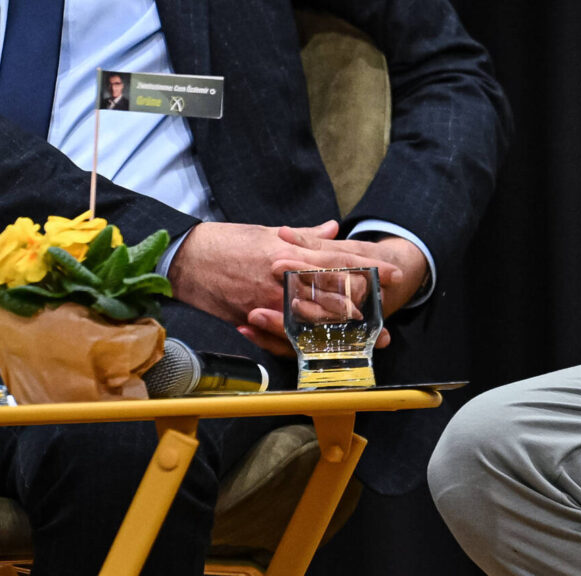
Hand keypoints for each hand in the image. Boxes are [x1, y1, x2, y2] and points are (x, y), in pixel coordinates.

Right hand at [168, 220, 415, 355]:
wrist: (186, 258)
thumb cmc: (227, 241)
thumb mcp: (268, 232)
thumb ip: (305, 235)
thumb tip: (334, 229)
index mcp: (291, 252)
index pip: (339, 260)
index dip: (370, 268)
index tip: (394, 274)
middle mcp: (284, 277)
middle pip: (332, 295)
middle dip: (363, 310)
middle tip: (387, 324)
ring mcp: (268, 300)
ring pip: (312, 319)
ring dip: (339, 333)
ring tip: (363, 343)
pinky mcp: (252, 317)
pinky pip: (282, 336)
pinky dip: (303, 344)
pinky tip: (321, 351)